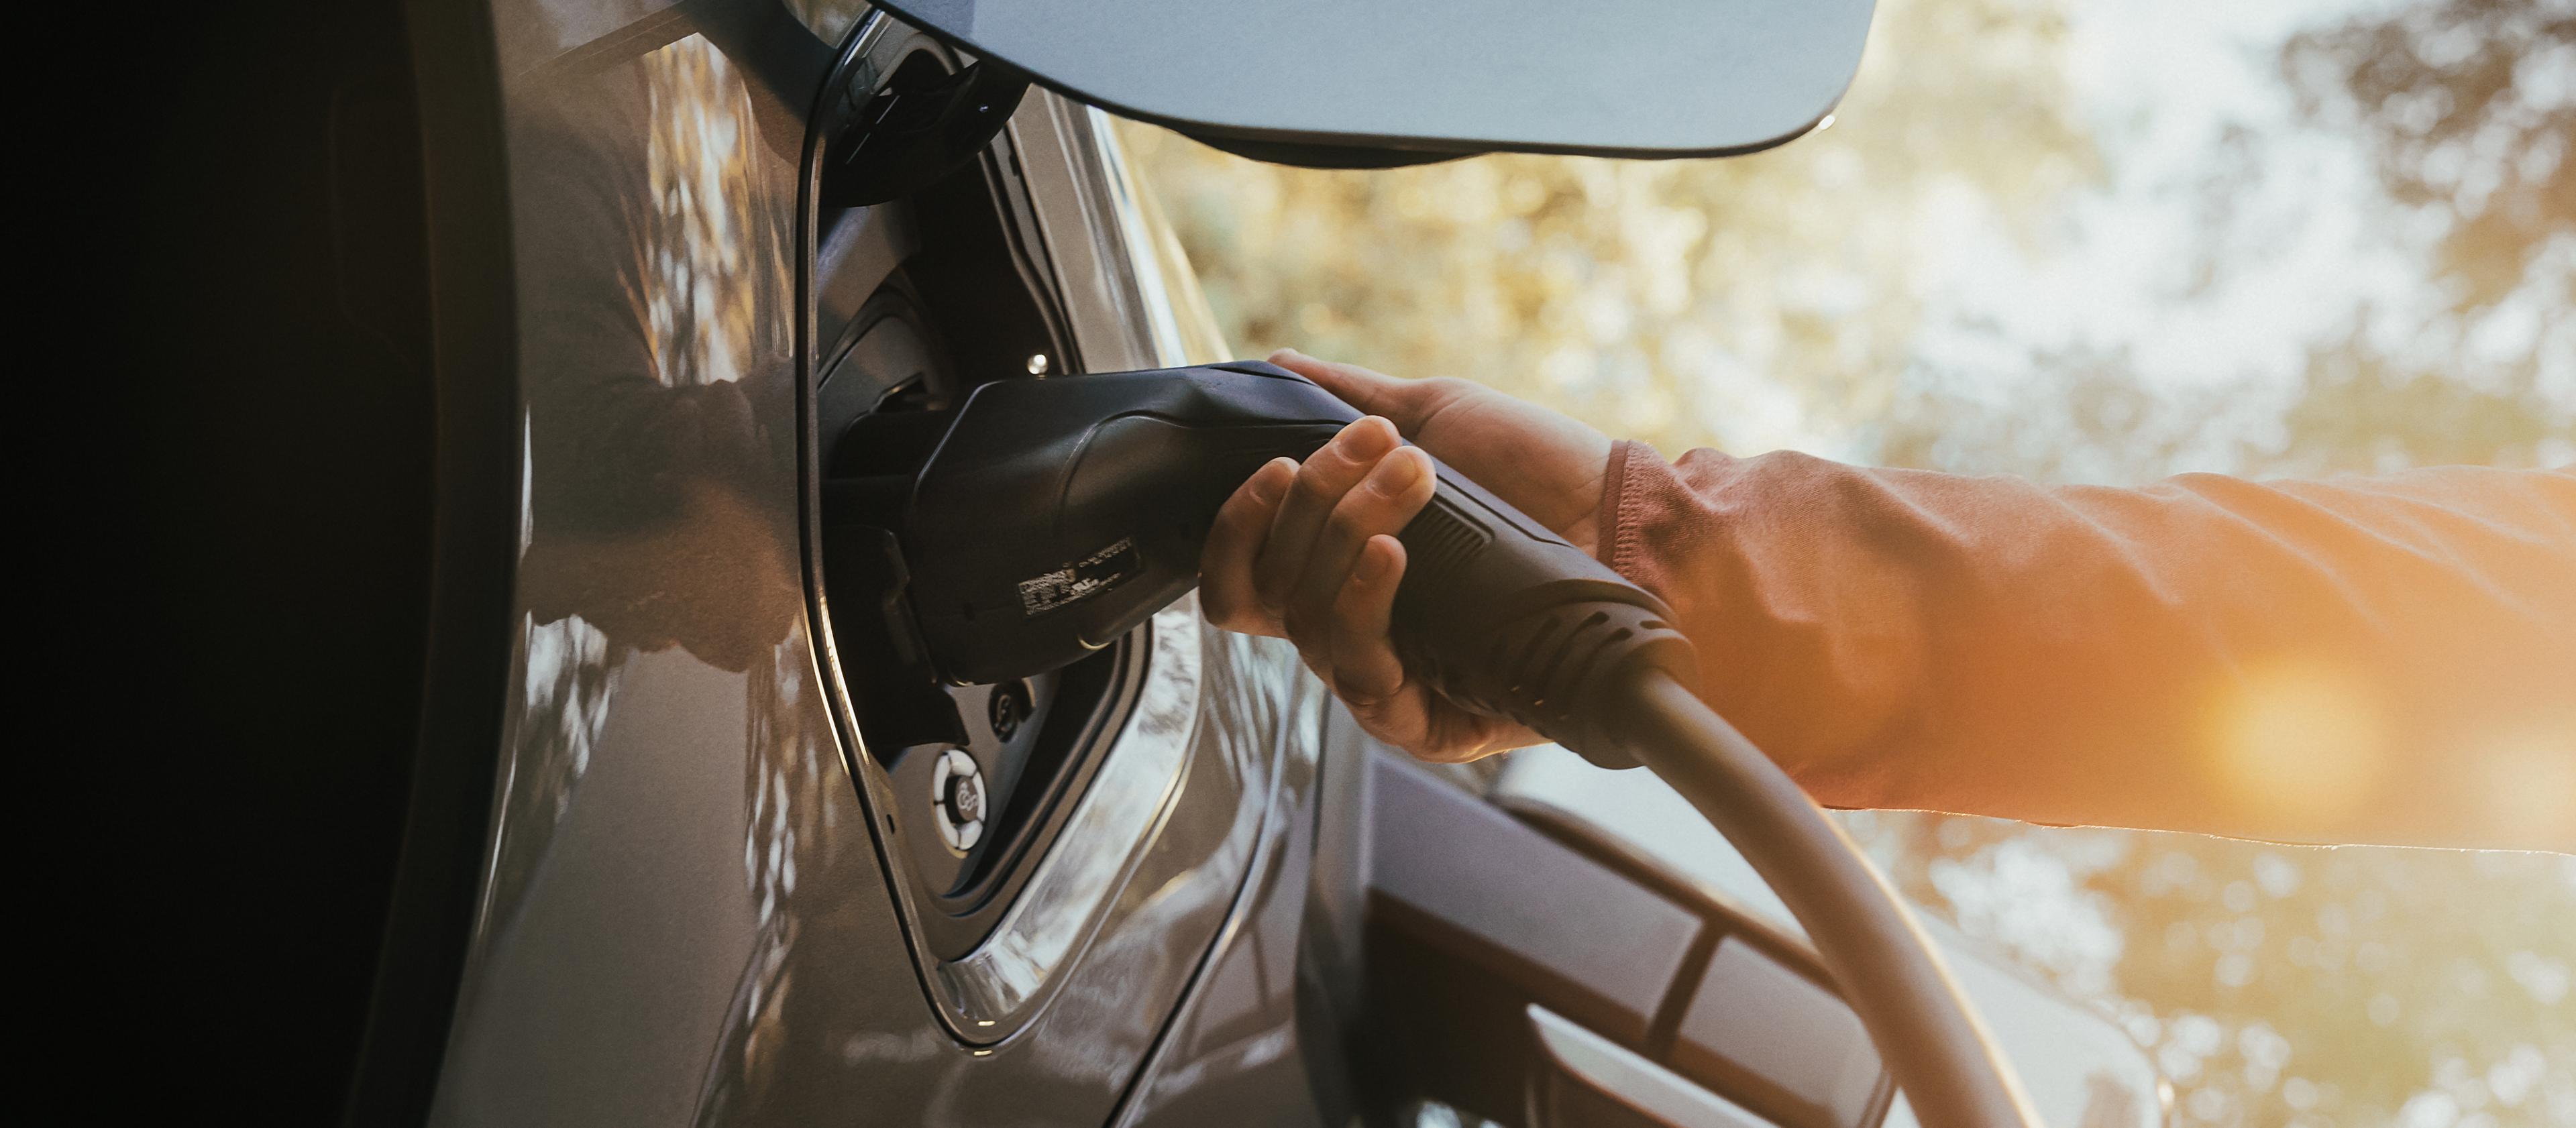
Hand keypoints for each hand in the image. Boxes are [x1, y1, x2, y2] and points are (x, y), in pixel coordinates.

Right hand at [1199, 350, 1613, 761]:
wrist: (1625, 519)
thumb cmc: (1540, 473)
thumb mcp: (1436, 418)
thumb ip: (1349, 400)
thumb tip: (1277, 364)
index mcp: (1338, 578)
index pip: (1244, 578)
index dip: (1236, 529)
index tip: (1273, 468)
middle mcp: (1353, 636)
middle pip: (1271, 593)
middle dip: (1311, 506)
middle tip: (1374, 448)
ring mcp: (1388, 681)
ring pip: (1308, 627)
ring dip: (1347, 532)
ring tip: (1411, 476)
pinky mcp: (1429, 723)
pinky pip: (1361, 678)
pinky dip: (1363, 606)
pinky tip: (1392, 554)